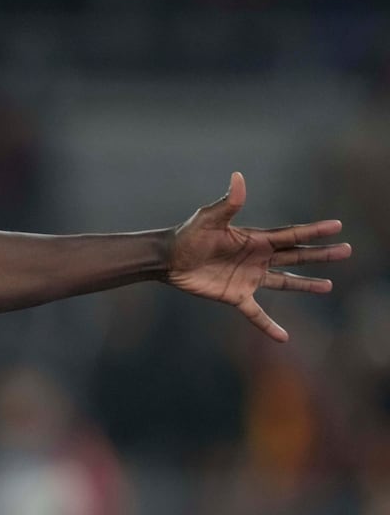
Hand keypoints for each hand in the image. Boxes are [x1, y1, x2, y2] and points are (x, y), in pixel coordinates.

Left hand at [166, 172, 350, 341]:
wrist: (168, 259)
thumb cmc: (187, 235)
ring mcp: (249, 278)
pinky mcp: (235, 296)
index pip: (291, 235)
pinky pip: (256, 314)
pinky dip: (268, 325)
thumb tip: (238, 178)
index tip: (337, 226)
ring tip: (329, 287)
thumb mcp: (208, 219)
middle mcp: (257, 258)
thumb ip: (228, 203)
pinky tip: (283, 337)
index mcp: (256, 239)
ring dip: (306, 285)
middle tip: (346, 251)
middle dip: (321, 255)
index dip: (314, 231)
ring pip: (285, 283)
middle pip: (296, 257)